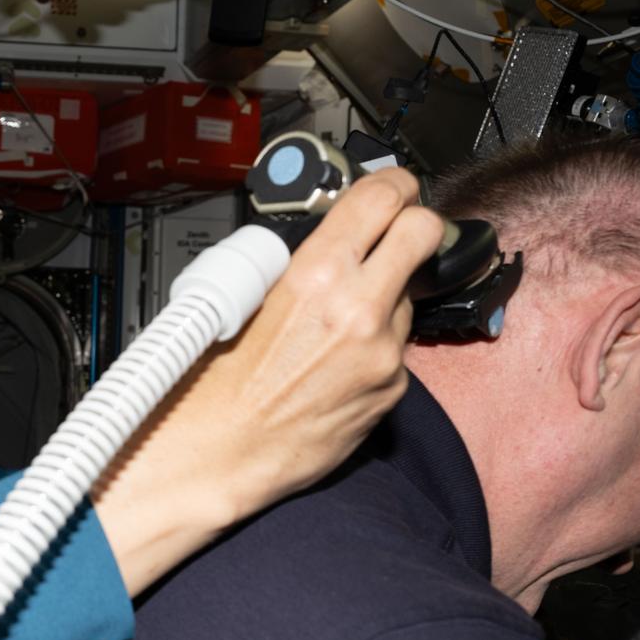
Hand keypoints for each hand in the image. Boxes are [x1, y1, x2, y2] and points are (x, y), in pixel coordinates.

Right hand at [93, 169, 444, 595]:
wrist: (220, 454)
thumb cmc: (215, 385)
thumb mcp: (246, 297)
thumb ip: (302, 263)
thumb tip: (333, 237)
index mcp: (317, 274)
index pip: (385, 198)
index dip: (395, 185)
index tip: (394, 187)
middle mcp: (360, 309)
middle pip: (425, 232)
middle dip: (415, 225)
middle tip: (397, 231)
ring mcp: (383, 352)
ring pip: (410, 296)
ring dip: (387, 296)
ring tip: (338, 322)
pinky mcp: (392, 389)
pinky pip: (398, 348)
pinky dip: (376, 347)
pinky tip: (336, 362)